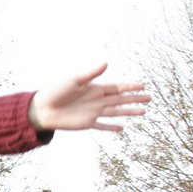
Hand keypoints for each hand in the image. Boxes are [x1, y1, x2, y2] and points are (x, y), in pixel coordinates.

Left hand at [28, 64, 149, 131]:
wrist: (42, 108)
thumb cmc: (56, 91)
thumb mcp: (74, 79)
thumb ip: (91, 74)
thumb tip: (107, 63)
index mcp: (94, 88)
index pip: (117, 87)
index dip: (130, 86)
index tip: (144, 85)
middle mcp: (96, 100)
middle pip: (120, 99)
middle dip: (135, 98)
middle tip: (150, 98)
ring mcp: (93, 112)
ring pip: (116, 112)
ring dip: (129, 112)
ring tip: (144, 112)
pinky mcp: (87, 123)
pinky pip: (102, 126)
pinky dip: (111, 127)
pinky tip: (122, 128)